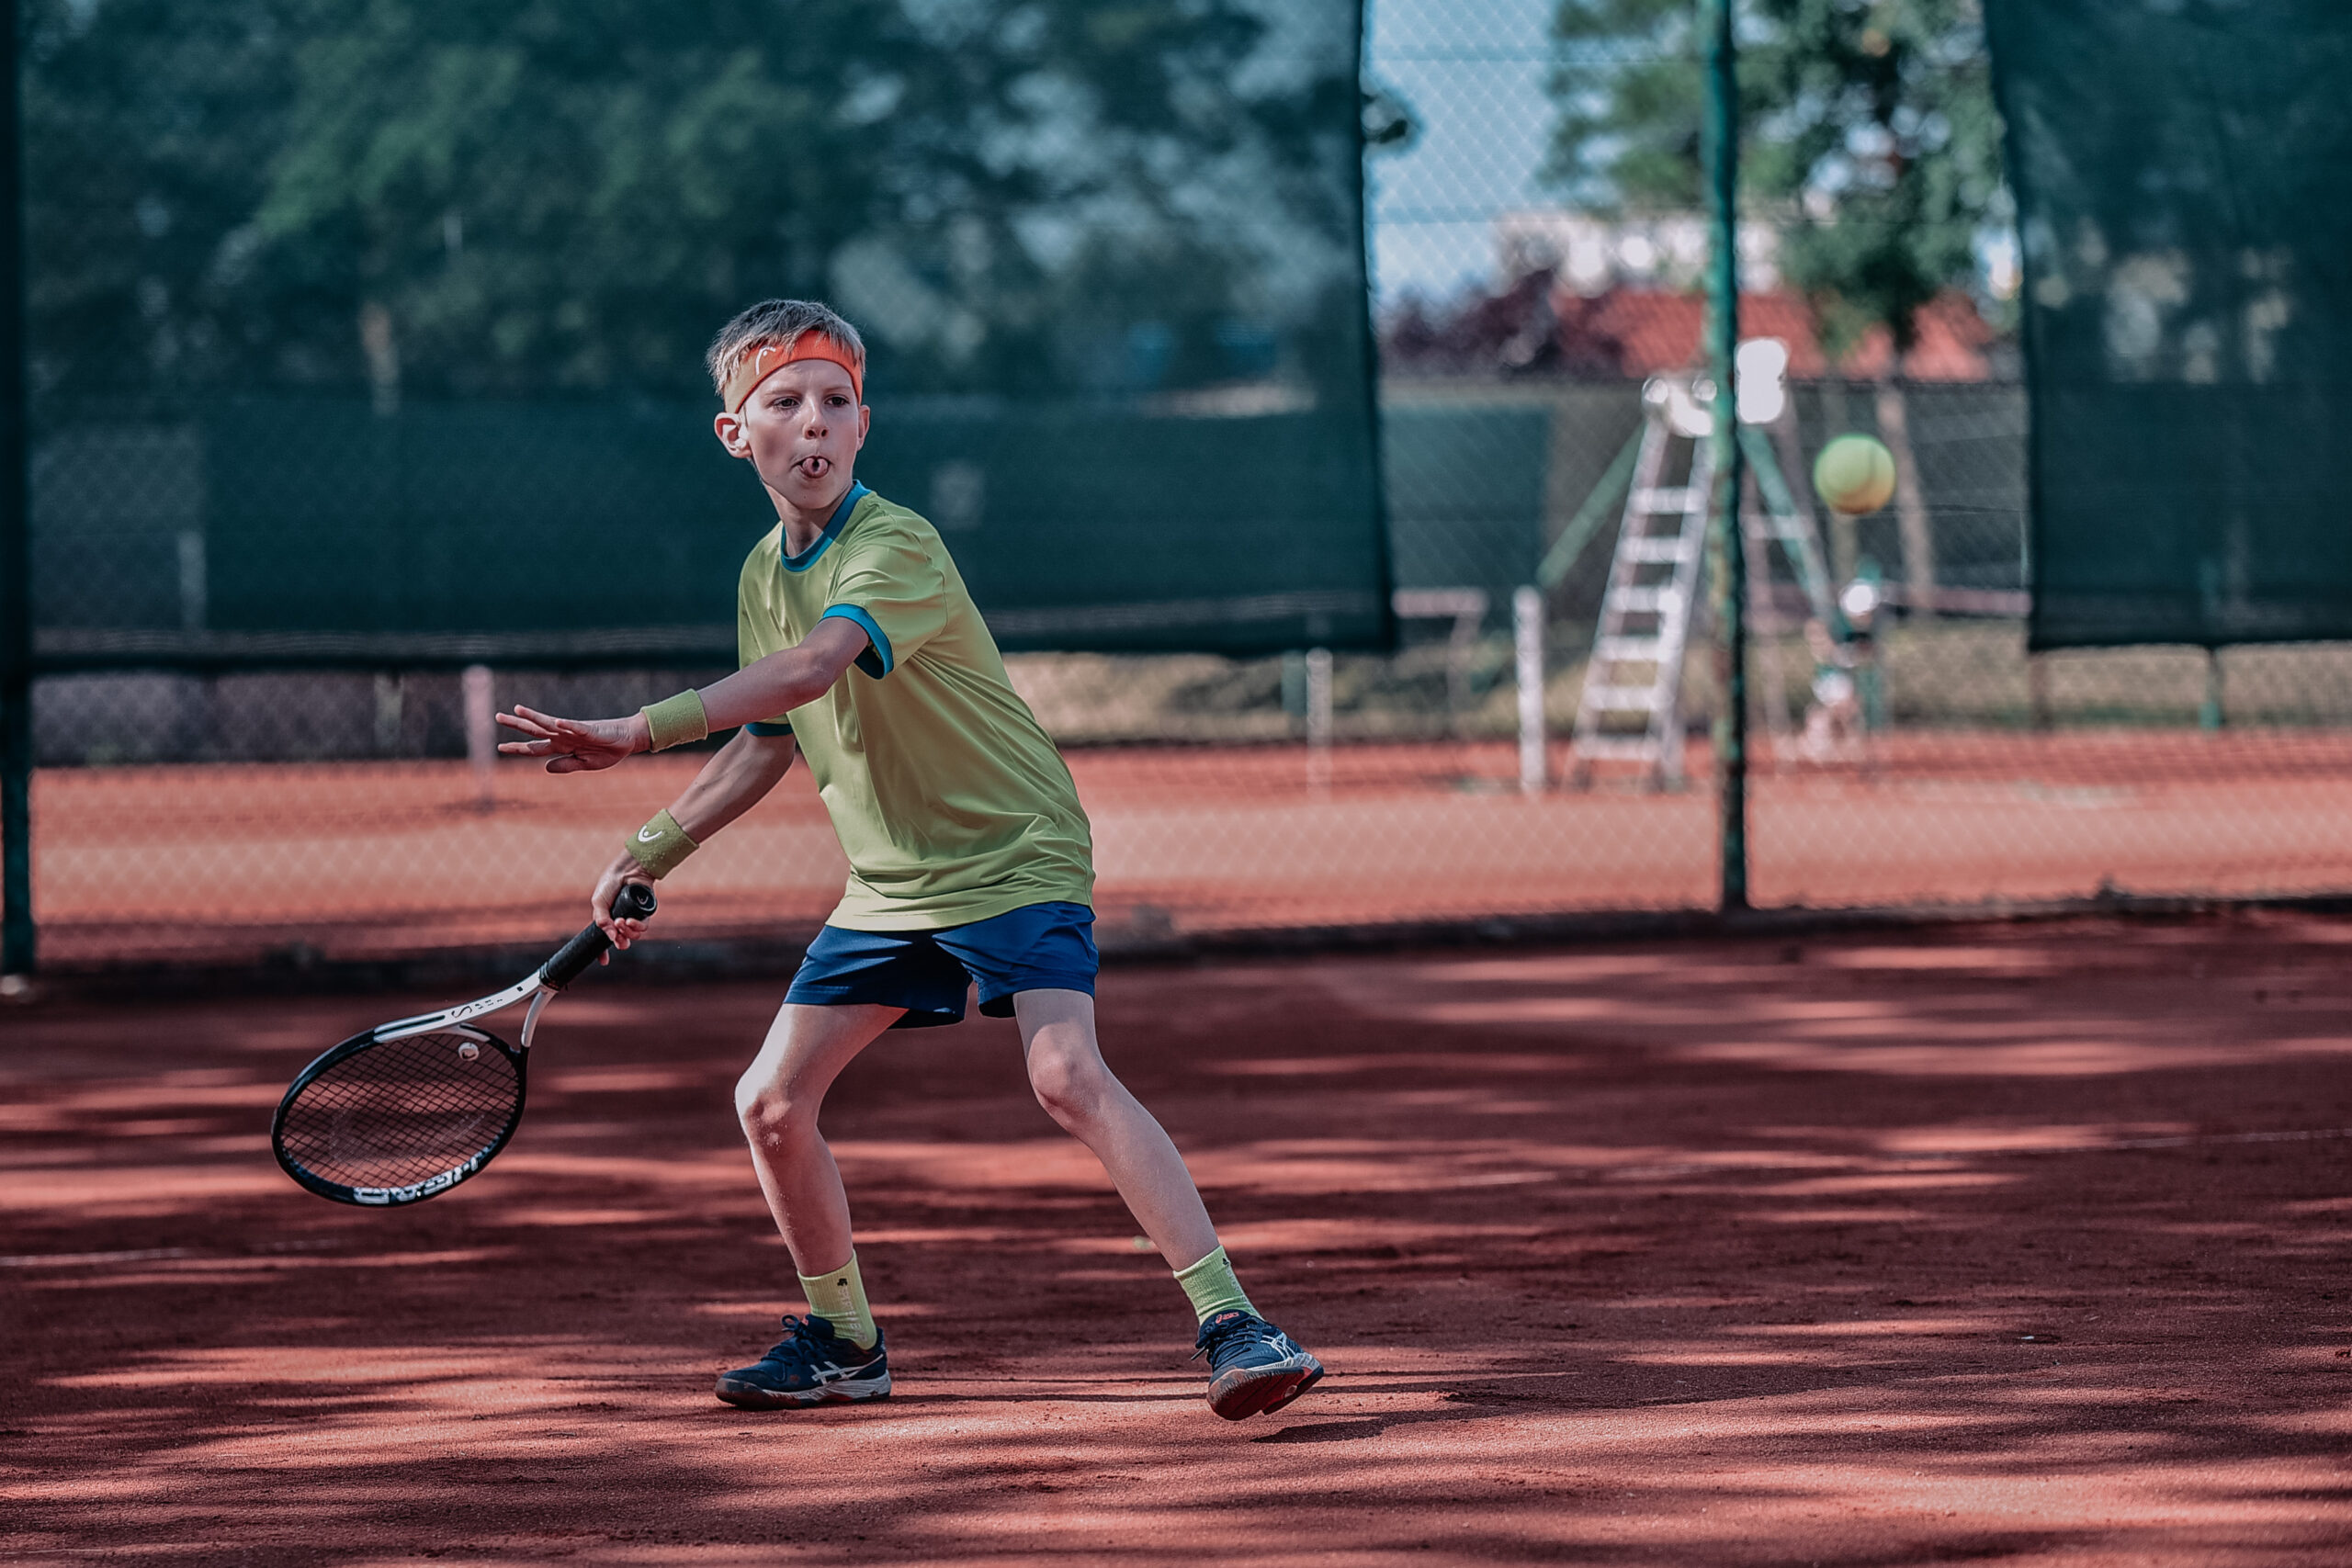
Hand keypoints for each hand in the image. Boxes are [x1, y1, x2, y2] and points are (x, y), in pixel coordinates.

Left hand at [497, 704, 649, 773]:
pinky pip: (576, 727)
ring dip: (534, 717)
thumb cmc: (607, 751)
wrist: (627, 740)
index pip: (535, 748)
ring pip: (550, 723)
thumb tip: (545, 768)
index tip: (500, 747)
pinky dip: (567, 725)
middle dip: (516, 724)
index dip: (518, 748)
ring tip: (518, 709)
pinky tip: (557, 722)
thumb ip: (566, 766)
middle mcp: (563, 736)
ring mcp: (574, 731)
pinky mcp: (589, 729)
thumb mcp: (585, 764)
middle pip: (536, 730)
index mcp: (562, 746)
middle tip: (497, 716)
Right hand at [591, 854, 655, 959]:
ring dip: (626, 932)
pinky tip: (630, 920)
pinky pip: (643, 928)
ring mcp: (633, 918)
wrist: (626, 871)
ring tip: (621, 921)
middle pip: (621, 941)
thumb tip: (610, 937)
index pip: (604, 940)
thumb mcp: (598, 902)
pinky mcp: (645, 914)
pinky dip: (636, 927)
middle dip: (619, 942)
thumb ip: (601, 919)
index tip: (604, 962)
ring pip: (633, 937)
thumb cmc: (610, 884)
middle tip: (616, 936)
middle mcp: (620, 921)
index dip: (603, 952)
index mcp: (607, 920)